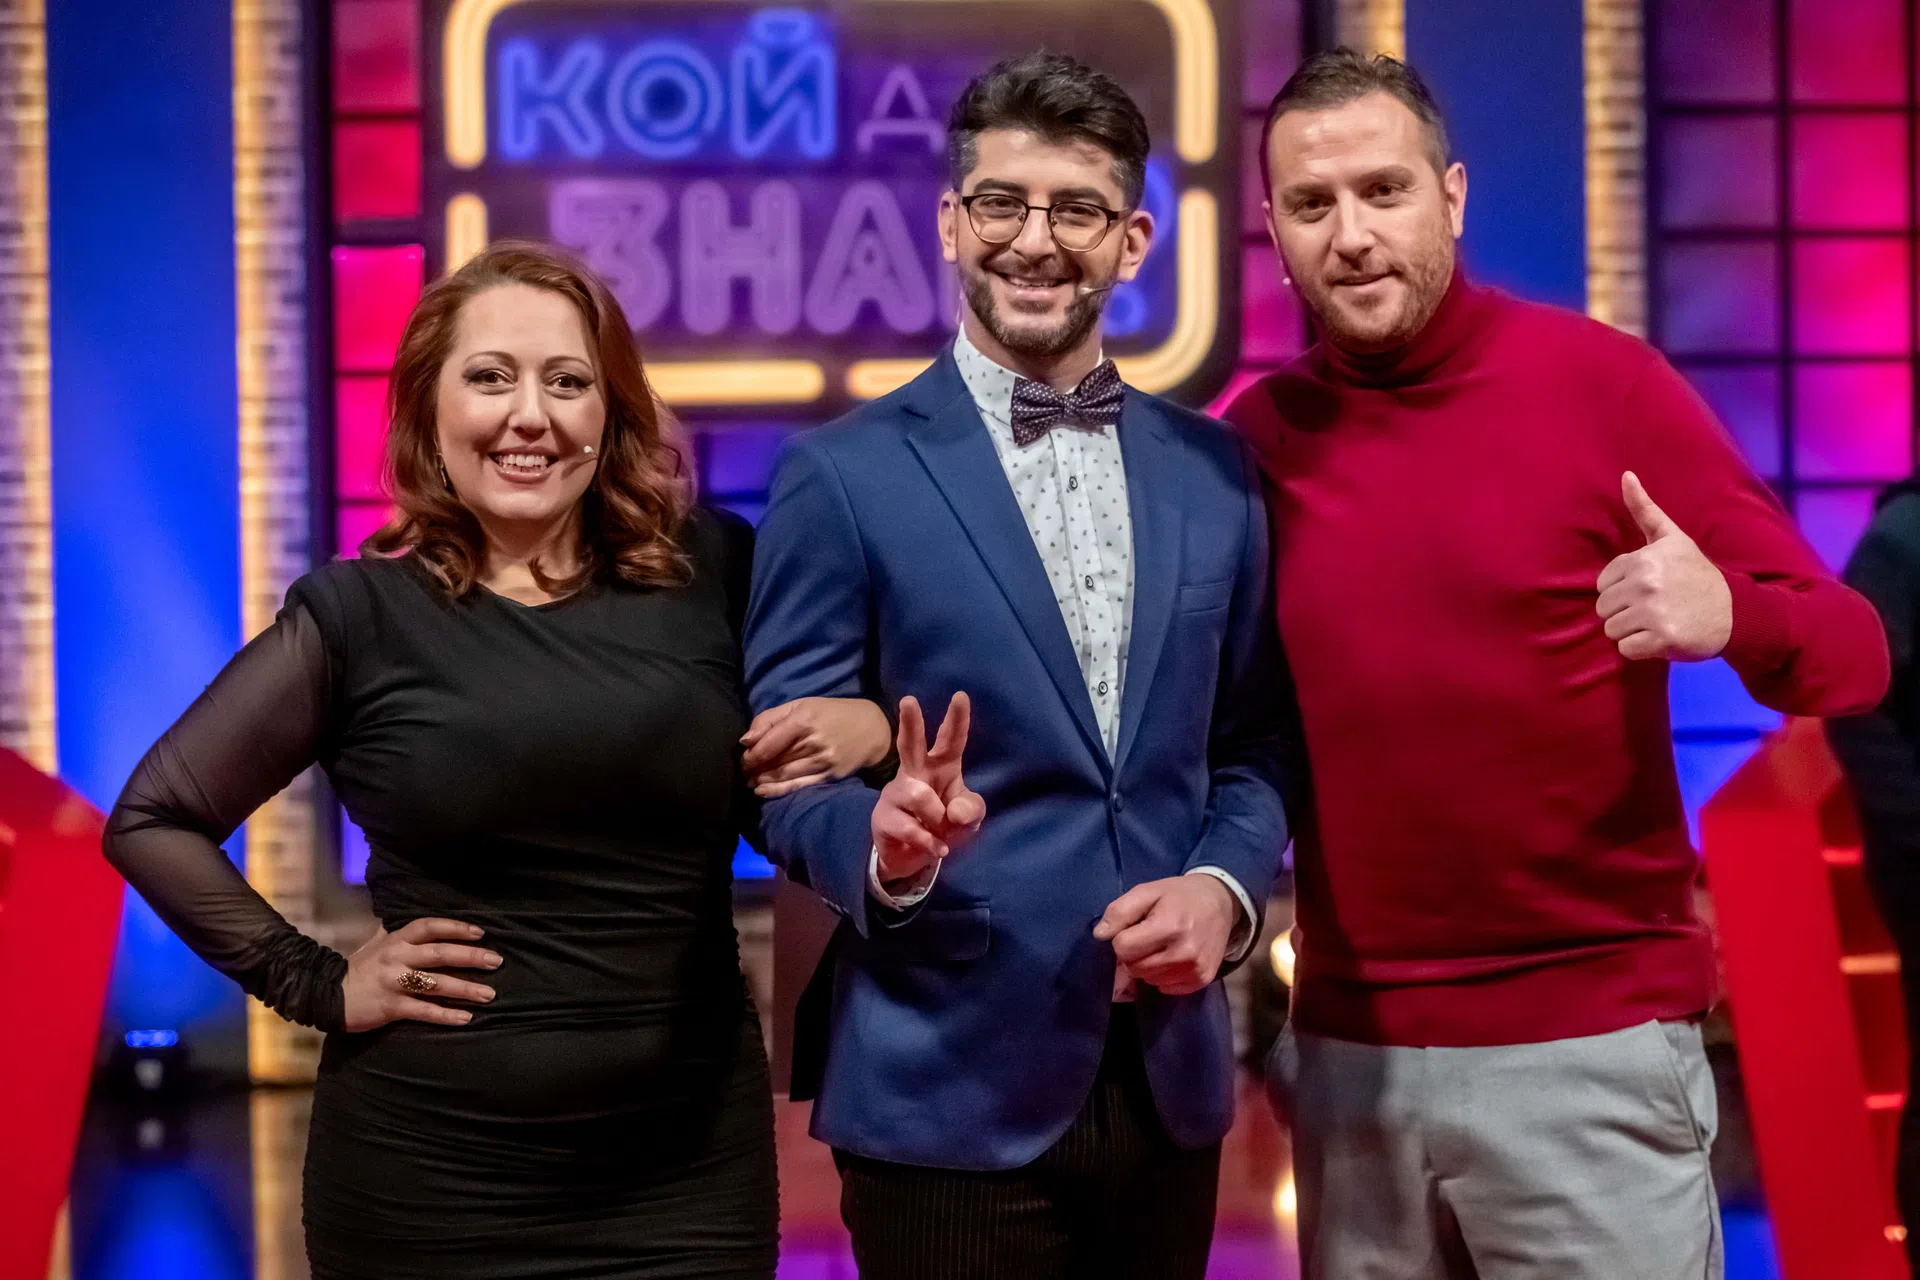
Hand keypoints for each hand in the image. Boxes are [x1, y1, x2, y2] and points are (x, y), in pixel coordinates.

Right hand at [340, 917, 500, 1032]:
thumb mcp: (377, 943)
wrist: (326, 993)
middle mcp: (396, 957)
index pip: (430, 927)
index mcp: (396, 939)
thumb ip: (399, 932)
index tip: (480, 933)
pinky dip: (446, 1015)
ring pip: (436, 984)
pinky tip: (465, 1018)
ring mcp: (394, 982)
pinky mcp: (390, 1007)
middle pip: (440, 954)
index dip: (456, 928)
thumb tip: (421, 920)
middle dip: (471, 957)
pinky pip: (424, 1011)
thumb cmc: (359, 967)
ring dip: (466, 989)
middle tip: (496, 962)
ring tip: (489, 995)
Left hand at [742, 697, 891, 797]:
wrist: (872, 728)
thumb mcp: (801, 705)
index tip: (743, 759)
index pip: (767, 744)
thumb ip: (770, 719)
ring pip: (783, 776)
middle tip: (742, 773)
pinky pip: (798, 787)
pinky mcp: (830, 776)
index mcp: (804, 719)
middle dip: (753, 770)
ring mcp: (823, 761)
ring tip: (750, 782)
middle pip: (773, 761)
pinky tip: (763, 791)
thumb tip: (745, 741)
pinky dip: (777, 791)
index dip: (750, 756)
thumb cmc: (831, 713)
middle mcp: (813, 741)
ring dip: (761, 782)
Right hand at [871, 693, 985, 885]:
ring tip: (942, 832)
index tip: (961, 696)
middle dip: (910, 722)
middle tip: (909, 700)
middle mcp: (915, 773)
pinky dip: (930, 842)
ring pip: (919, 796)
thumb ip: (972, 810)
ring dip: (937, 818)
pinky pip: (911, 828)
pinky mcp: (883, 817)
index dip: (956, 719)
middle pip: (910, 743)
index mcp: (941, 767)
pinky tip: (937, 848)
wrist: (912, 857)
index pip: (950, 740)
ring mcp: (896, 793)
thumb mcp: (968, 819)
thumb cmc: (944, 825)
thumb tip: (954, 813)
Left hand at [1093, 875, 1235, 996]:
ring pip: (1149, 980)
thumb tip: (1100, 935)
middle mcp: (1184, 952)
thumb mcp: (1147, 891)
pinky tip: (1172, 957)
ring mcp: (1195, 969)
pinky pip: (1166, 988)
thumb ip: (1120, 911)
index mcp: (1169, 926)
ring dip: (1147, 966)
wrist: (1220, 902)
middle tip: (1146, 937)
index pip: (1123, 948)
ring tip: (1160, 946)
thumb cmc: (1179, 895)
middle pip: (1134, 968)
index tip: (1134, 928)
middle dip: (1133, 954)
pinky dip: (1162, 976)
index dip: (1122, 938)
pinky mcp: (1202, 980)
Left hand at [1596, 471, 1732, 662]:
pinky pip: (1626, 650)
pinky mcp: (1663, 640)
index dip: (1621, 589)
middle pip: (1603, 609)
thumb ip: (1644, 509)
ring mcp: (1654, 613)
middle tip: (1654, 608)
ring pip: (1612, 630)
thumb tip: (1626, 475)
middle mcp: (1647, 584)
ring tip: (1658, 621)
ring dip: (1632, 631)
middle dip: (1624, 612)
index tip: (1648, 588)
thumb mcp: (1672, 538)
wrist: (1735, 611)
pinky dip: (1641, 649)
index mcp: (1644, 560)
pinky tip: (1662, 637)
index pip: (1602, 585)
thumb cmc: (1696, 573)